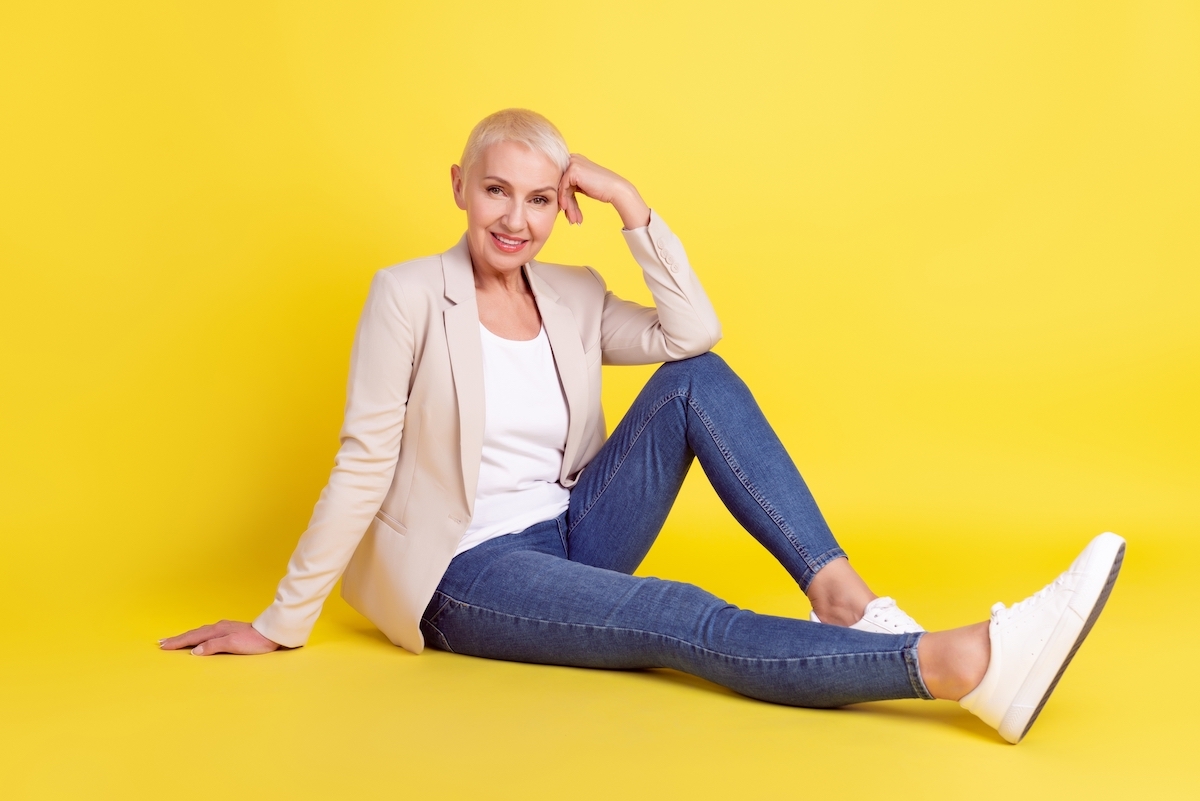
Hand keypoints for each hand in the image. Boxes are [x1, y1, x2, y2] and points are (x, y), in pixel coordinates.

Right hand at [159, 619, 282, 655]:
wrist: (272, 634)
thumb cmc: (254, 641)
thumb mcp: (233, 645)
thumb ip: (214, 646)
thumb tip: (195, 651)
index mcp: (217, 631)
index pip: (192, 637)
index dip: (177, 642)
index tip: (162, 646)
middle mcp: (219, 627)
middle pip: (194, 633)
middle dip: (178, 639)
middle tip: (162, 643)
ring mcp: (225, 628)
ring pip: (200, 633)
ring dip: (187, 637)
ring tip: (175, 641)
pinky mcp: (230, 631)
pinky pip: (208, 634)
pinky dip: (198, 636)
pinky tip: (199, 638)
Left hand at [558, 154, 650, 229]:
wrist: (615, 190)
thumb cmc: (602, 190)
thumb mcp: (583, 186)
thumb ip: (571, 186)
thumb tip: (558, 196)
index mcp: (575, 160)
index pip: (563, 181)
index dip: (564, 198)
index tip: (568, 212)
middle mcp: (572, 158)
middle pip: (561, 184)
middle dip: (566, 203)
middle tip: (570, 218)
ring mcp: (572, 163)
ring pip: (561, 188)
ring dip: (567, 205)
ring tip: (572, 219)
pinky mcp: (573, 170)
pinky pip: (562, 188)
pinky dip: (564, 200)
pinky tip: (567, 210)